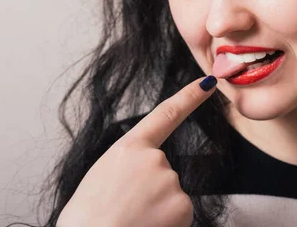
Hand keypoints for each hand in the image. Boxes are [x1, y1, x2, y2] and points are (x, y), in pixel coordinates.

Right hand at [56, 76, 217, 226]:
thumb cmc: (87, 219)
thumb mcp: (101, 178)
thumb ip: (127, 166)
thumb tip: (141, 174)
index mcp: (129, 148)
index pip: (166, 114)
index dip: (189, 97)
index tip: (208, 83)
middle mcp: (154, 159)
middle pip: (163, 170)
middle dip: (151, 190)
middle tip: (126, 209)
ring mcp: (170, 181)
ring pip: (171, 195)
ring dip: (157, 209)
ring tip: (132, 221)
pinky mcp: (183, 205)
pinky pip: (179, 213)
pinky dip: (167, 223)